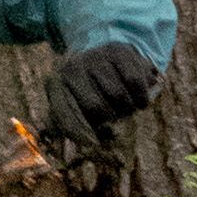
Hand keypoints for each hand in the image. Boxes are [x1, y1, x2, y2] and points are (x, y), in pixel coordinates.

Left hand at [42, 43, 160, 184]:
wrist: (100, 50)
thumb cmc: (86, 89)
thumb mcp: (70, 105)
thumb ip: (72, 127)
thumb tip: (88, 146)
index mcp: (55, 86)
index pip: (66, 118)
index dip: (81, 136)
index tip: (94, 144)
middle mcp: (71, 69)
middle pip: (97, 109)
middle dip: (111, 120)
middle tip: (115, 119)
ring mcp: (94, 58)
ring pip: (118, 96)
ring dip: (128, 108)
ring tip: (128, 107)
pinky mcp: (118, 51)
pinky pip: (134, 82)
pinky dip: (141, 97)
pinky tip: (140, 100)